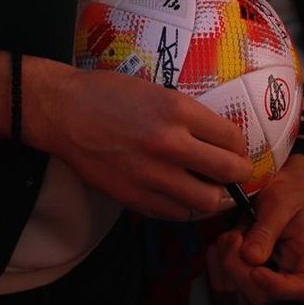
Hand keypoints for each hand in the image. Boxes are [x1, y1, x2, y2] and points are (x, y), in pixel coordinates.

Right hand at [19, 59, 253, 221]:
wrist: (64, 112)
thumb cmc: (107, 94)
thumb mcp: (157, 91)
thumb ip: (187, 116)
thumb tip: (217, 138)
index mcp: (178, 111)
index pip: (232, 137)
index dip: (240, 146)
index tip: (236, 149)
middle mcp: (170, 145)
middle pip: (229, 172)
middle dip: (239, 174)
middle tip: (236, 173)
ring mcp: (153, 175)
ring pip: (207, 201)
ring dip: (217, 197)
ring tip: (214, 190)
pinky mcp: (135, 197)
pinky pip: (177, 213)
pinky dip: (187, 208)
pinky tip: (185, 198)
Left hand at [207, 153, 303, 304]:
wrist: (278, 180)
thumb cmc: (289, 189)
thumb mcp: (280, 203)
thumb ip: (266, 230)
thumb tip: (251, 258)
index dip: (279, 287)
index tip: (257, 269)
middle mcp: (286, 273)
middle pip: (260, 295)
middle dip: (239, 267)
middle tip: (236, 236)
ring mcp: (263, 275)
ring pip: (236, 289)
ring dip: (226, 260)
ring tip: (233, 233)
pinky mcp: (243, 270)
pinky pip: (221, 281)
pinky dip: (216, 261)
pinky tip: (223, 240)